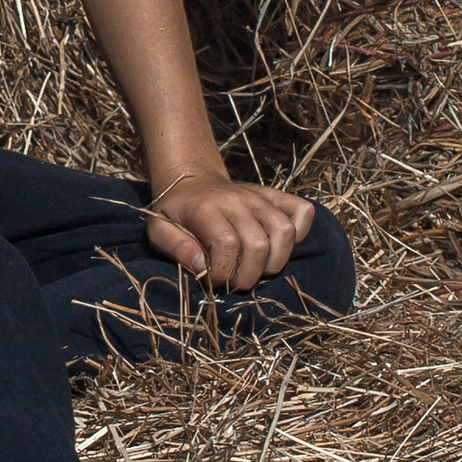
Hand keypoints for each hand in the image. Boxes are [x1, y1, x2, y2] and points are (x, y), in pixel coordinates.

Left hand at [146, 172, 315, 292]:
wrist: (192, 179)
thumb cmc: (175, 211)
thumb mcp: (159, 230)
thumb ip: (177, 248)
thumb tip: (202, 266)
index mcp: (207, 209)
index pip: (227, 244)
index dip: (223, 272)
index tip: (214, 280)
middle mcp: (238, 201)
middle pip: (259, 245)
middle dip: (249, 275)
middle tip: (236, 282)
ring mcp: (260, 198)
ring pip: (284, 232)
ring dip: (275, 261)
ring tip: (258, 269)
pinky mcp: (276, 197)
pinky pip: (303, 212)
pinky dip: (300, 233)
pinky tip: (279, 246)